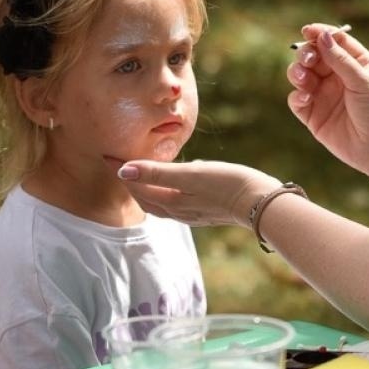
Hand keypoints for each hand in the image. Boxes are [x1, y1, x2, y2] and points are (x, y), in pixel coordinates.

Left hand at [117, 159, 280, 227]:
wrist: (261, 202)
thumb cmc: (226, 183)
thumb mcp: (189, 174)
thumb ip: (156, 173)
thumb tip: (123, 171)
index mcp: (170, 202)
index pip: (136, 186)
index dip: (121, 170)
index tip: (108, 155)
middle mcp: (178, 212)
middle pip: (144, 198)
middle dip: (130, 182)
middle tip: (118, 163)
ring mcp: (192, 213)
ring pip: (160, 202)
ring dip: (147, 188)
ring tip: (140, 172)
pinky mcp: (206, 211)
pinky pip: (176, 202)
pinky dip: (165, 192)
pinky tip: (174, 182)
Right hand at [286, 24, 368, 176]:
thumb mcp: (362, 81)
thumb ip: (340, 59)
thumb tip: (322, 36)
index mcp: (355, 63)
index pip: (334, 41)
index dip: (319, 34)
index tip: (307, 31)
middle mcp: (337, 76)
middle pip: (313, 56)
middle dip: (306, 54)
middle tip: (308, 60)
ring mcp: (323, 95)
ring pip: (301, 75)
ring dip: (297, 73)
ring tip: (303, 79)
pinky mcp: (313, 115)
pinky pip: (296, 99)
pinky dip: (296, 96)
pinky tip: (305, 98)